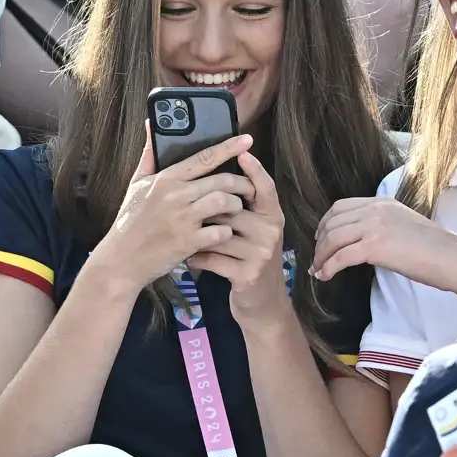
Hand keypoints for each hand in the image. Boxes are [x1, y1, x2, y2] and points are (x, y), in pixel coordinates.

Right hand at [93, 125, 255, 292]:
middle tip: (249, 188)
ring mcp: (182, 218)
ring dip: (236, 205)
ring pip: (224, 202)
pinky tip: (223, 233)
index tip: (247, 140)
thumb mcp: (137, 184)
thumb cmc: (130, 221)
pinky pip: (220, 231)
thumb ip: (150, 155)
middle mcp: (175, 195)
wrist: (120, 259)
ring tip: (236, 209)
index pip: (203, 157)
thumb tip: (151, 123)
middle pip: (221, 180)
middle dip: (241, 183)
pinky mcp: (187, 241)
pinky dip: (226, 232)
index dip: (229, 147)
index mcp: (166, 178)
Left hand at [187, 151, 286, 323]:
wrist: (261, 304)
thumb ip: (245, 206)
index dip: (254, 170)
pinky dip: (196, 257)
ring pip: (218, 232)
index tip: (242, 152)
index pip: (265, 187)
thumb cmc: (249, 260)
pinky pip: (212, 257)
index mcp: (272, 216)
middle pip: (233, 207)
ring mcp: (261, 254)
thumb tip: (221, 174)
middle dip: (207, 210)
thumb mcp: (255, 232)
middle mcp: (271, 232)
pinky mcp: (247, 274)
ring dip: (197, 236)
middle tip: (186, 211)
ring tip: (183, 237)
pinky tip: (189, 258)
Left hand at [312, 197, 456, 290]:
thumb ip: (383, 226)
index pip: (341, 206)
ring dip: (321, 256)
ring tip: (318, 270)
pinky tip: (326, 276)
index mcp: (382, 202)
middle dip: (319, 241)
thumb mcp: (404, 225)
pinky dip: (329, 267)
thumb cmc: (434, 249)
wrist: (452, 257)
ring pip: (333, 238)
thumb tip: (363, 242)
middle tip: (316, 258)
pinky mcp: (375, 245)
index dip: (325, 223)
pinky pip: (341, 256)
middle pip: (333, 221)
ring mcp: (375, 225)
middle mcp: (376, 209)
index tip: (320, 239)